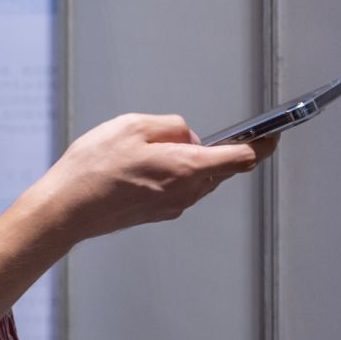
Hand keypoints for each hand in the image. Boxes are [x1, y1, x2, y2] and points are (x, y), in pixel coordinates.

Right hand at [43, 113, 276, 244]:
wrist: (66, 210)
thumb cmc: (94, 168)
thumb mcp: (132, 126)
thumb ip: (171, 127)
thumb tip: (189, 137)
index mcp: (187, 168)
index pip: (241, 158)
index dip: (262, 143)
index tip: (274, 134)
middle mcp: (186, 192)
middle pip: (220, 169)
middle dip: (216, 148)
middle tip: (201, 132)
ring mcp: (173, 207)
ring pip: (198, 178)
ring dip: (190, 161)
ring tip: (154, 145)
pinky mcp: (158, 214)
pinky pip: (179, 188)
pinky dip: (173, 173)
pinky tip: (143, 164)